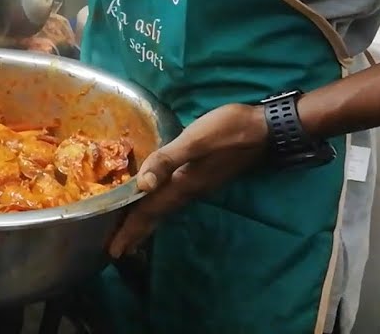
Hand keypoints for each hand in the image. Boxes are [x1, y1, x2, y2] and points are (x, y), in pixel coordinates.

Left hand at [108, 103, 267, 257]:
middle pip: (157, 215)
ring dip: (147, 222)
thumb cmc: (230, 130)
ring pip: (166, 209)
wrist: (267, 129)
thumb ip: (168, 160)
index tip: (112, 250)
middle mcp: (190, 189)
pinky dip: (160, 207)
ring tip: (132, 234)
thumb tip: (143, 185)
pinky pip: (174, 199)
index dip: (130, 229)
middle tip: (117, 250)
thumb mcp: (197, 140)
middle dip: (136, 232)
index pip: (150, 211)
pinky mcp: (204, 176)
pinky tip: (158, 203)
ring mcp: (198, 184)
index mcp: (183, 183)